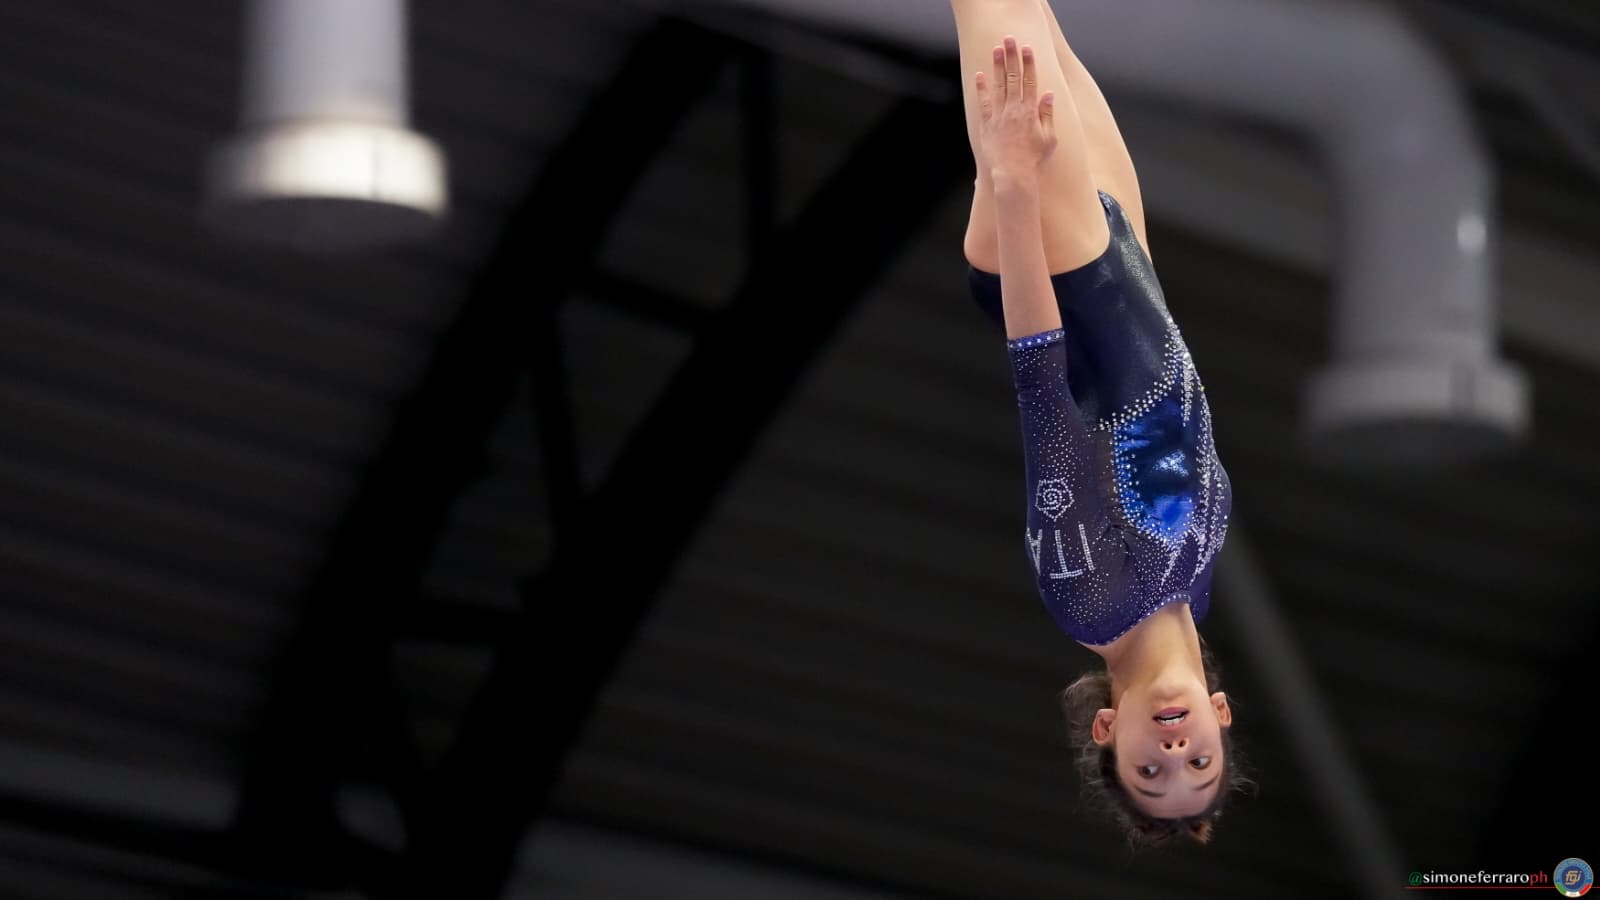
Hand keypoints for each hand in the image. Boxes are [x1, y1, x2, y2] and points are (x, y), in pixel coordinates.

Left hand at [976, 37, 1056, 182]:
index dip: (1029, 63)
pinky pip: (984, 103)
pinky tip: (981, 75)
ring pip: (998, 86)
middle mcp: (1014, 110)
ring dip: (998, 66)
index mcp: (1030, 112)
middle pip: (1013, 78)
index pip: (1030, 81)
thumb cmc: (1034, 160)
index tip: (1027, 49)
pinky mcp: (987, 125)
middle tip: (1010, 39)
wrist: (1013, 176)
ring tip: (997, 49)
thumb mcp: (1049, 138)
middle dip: (1012, 57)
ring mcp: (999, 116)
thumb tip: (1048, 94)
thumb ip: (1047, 115)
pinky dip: (982, 88)